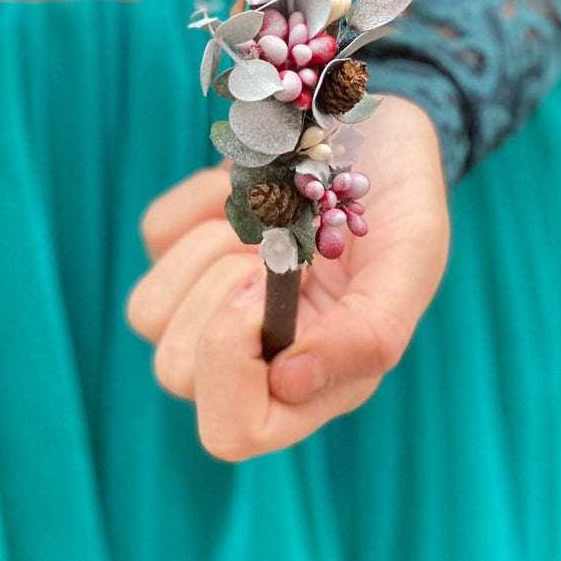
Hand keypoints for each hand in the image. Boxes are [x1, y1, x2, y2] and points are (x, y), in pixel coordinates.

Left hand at [126, 95, 449, 460]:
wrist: (381, 129)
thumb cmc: (403, 204)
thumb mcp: (411, 263)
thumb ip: (367, 334)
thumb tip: (288, 384)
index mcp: (312, 383)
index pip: (231, 430)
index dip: (230, 371)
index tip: (263, 297)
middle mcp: (253, 356)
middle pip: (175, 370)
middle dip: (219, 298)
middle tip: (274, 252)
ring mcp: (208, 302)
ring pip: (149, 311)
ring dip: (207, 250)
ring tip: (268, 220)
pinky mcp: (182, 246)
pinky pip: (156, 235)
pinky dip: (201, 202)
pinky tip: (253, 192)